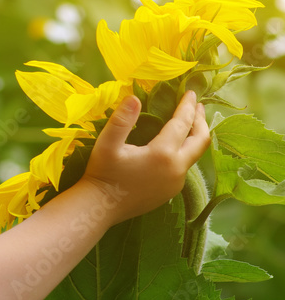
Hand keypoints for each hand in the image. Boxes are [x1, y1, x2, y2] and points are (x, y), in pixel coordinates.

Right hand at [81, 90, 210, 225]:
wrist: (100, 207)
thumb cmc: (102, 173)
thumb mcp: (107, 144)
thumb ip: (121, 120)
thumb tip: (134, 97)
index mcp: (163, 154)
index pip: (182, 124)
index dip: (187, 106)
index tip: (190, 92)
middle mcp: (176, 169)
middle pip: (200, 141)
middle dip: (200, 121)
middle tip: (197, 106)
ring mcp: (176, 182)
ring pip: (193, 155)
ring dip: (193, 137)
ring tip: (189, 124)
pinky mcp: (171, 191)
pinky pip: (184, 167)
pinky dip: (184, 151)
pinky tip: (175, 147)